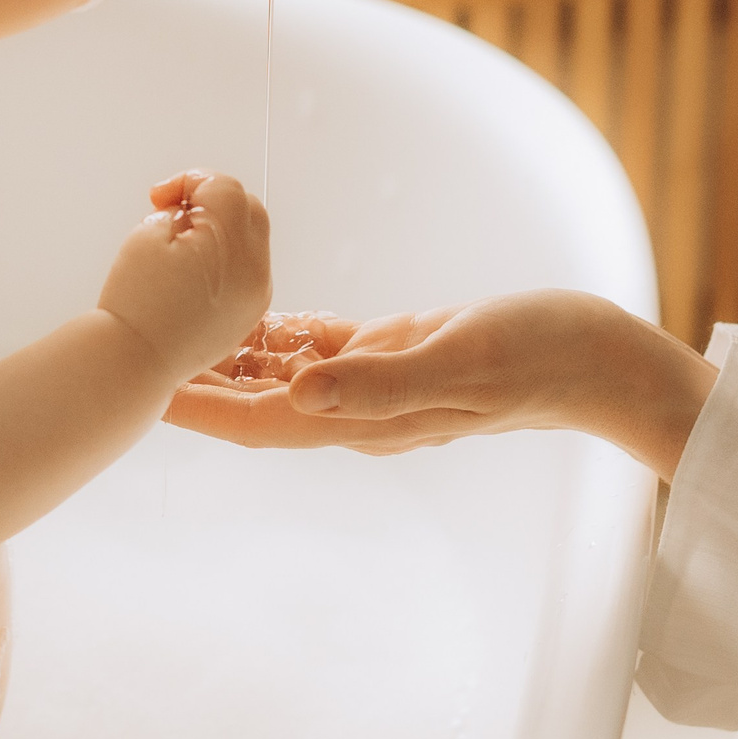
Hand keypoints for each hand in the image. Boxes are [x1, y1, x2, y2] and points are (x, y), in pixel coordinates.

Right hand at [98, 171, 273, 383]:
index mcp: (230, 244)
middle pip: (248, 208)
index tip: (160, 197)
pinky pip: (249, 270)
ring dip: (224, 231)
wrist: (135, 363)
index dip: (190, 182)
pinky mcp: (251, 314)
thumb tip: (192, 213)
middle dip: (213, 201)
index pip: (225, 188)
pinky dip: (229, 260)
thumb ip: (178, 211)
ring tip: (182, 246)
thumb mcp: (147, 233)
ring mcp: (258, 294)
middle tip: (175, 213)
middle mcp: (255, 268)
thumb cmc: (135, 302)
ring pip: (253, 240)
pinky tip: (195, 272)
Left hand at [164, 290, 718, 478]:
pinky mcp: (403, 351)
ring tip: (181, 330)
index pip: (269, 421)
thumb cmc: (537, 357)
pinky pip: (330, 347)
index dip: (206, 411)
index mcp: (372, 417)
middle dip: (205, 385)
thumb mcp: (459, 360)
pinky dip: (289, 332)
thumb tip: (299, 393)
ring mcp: (384, 381)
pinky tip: (256, 317)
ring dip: (238, 356)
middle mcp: (366, 407)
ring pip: (290, 373)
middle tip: (139, 359)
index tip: (150, 398)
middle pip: (264, 401)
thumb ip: (380, 380)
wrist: (598, 360)